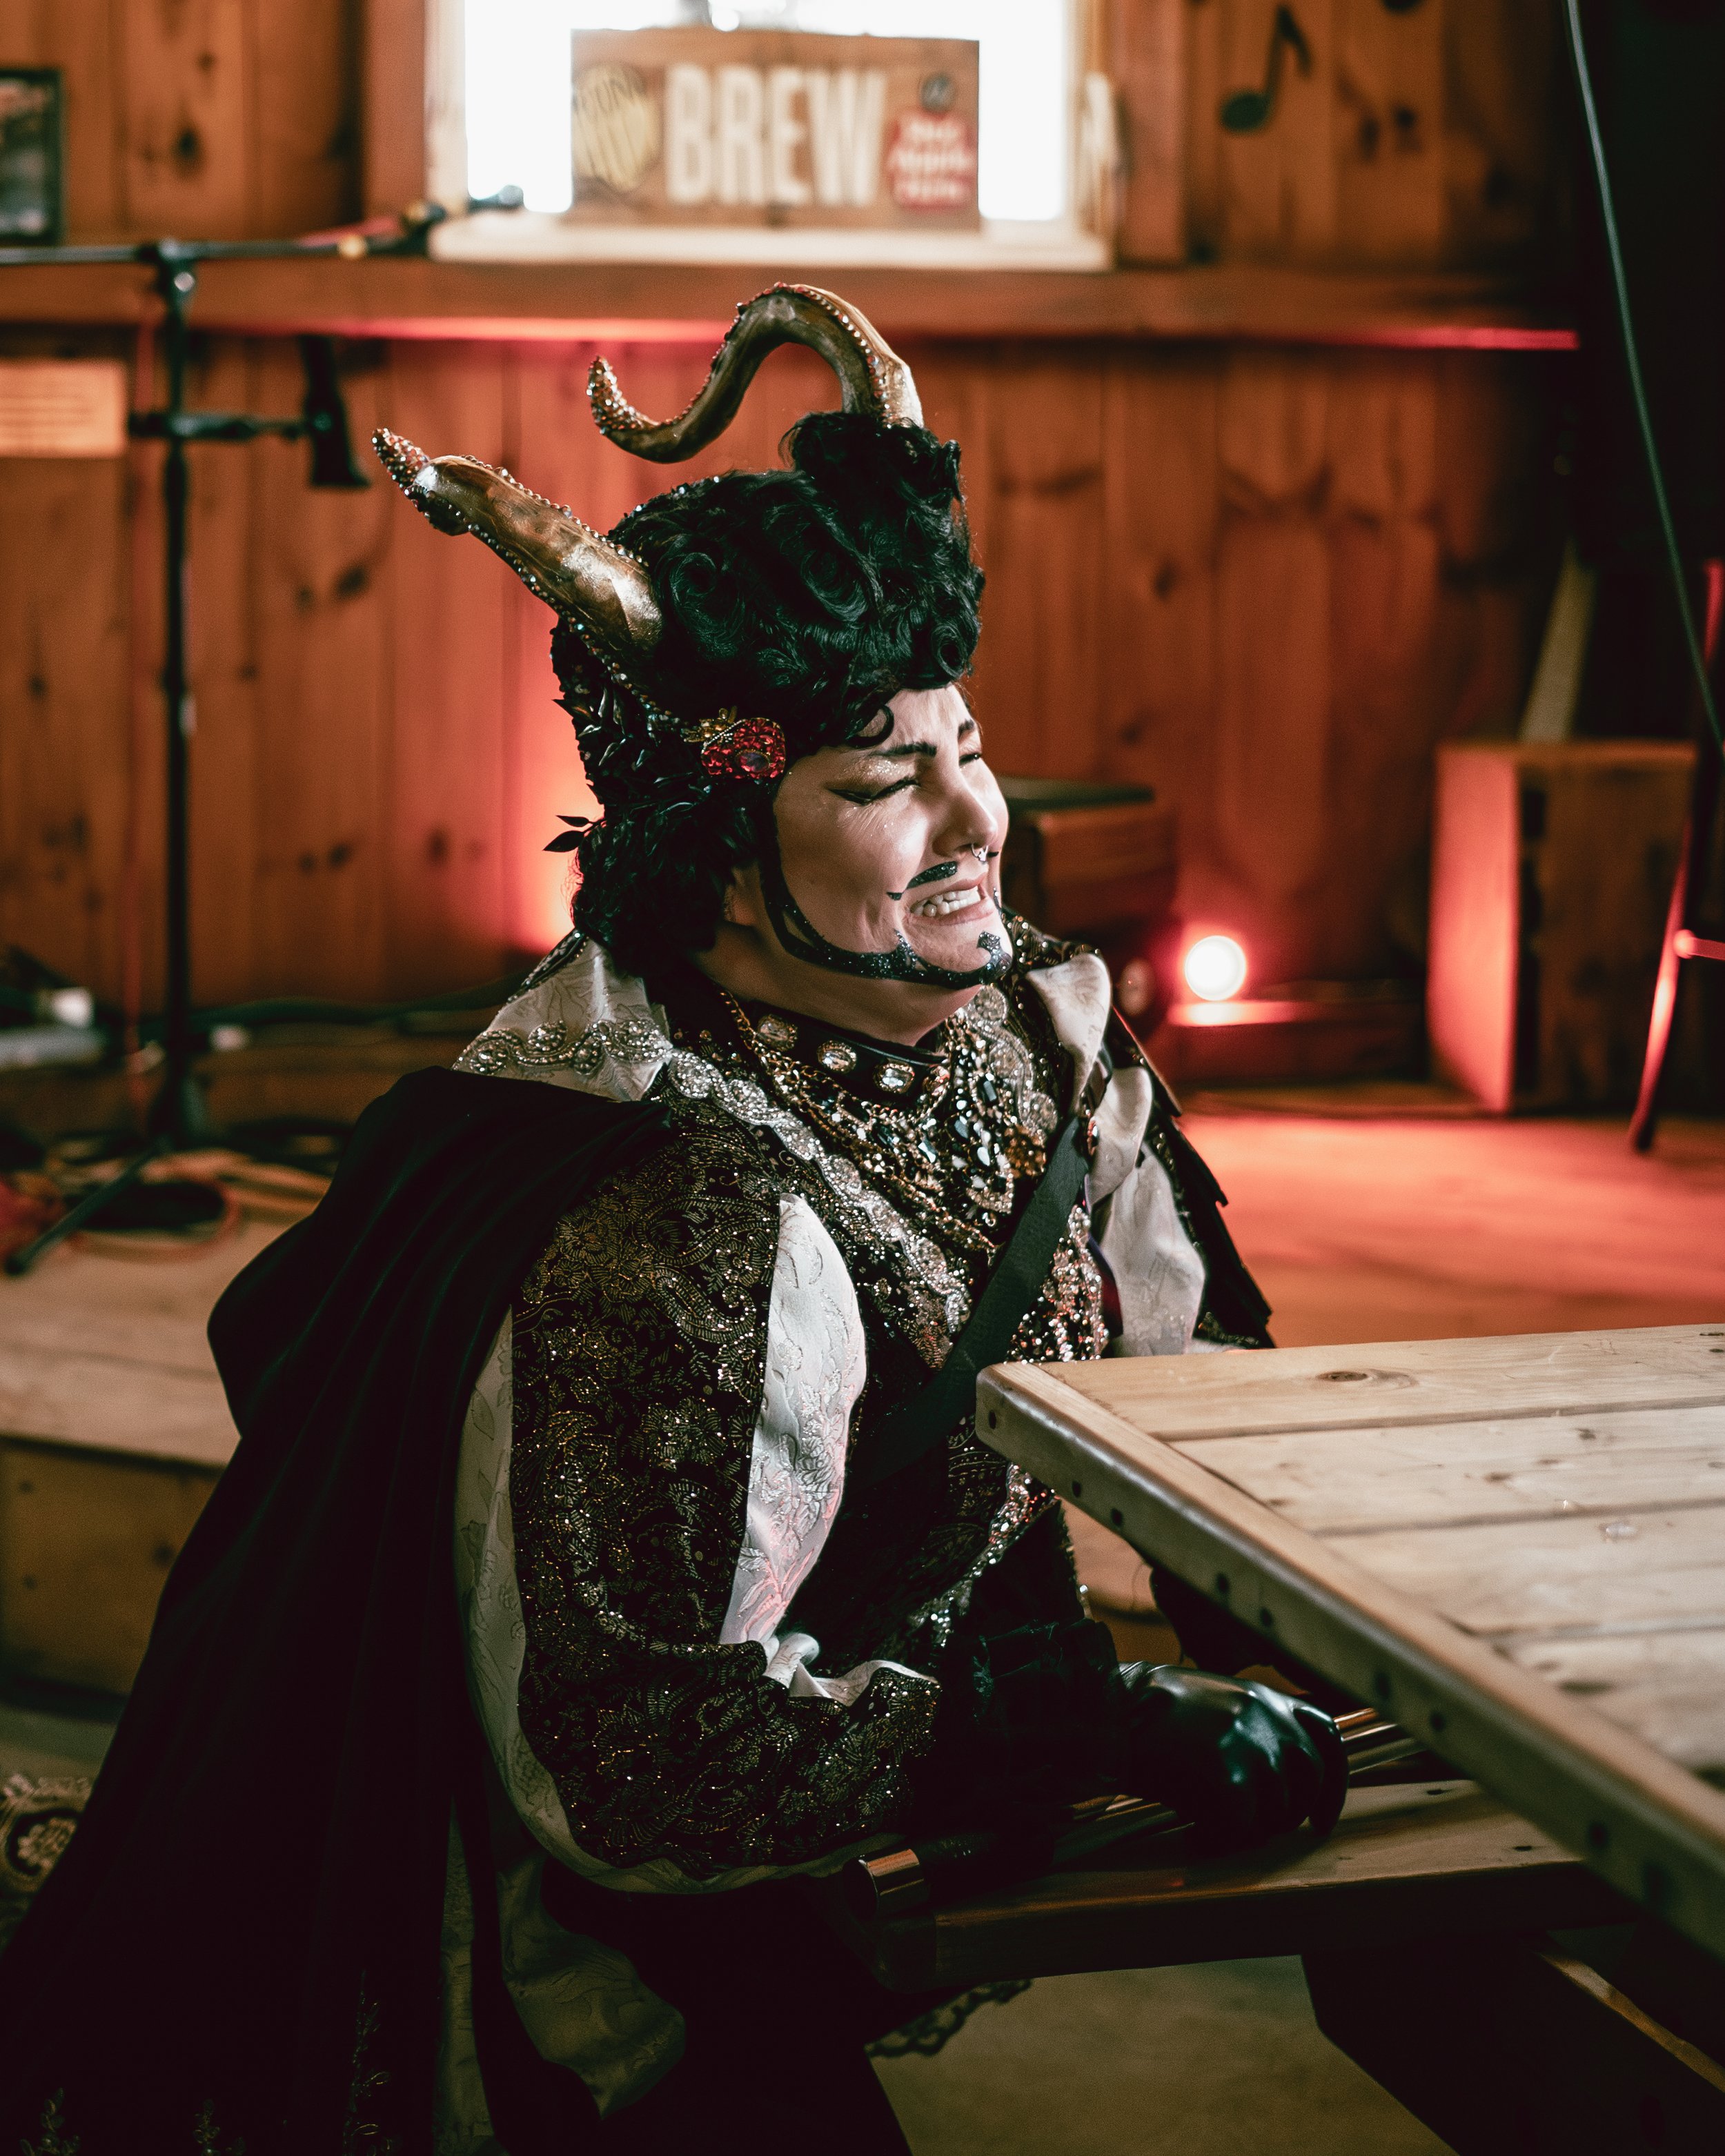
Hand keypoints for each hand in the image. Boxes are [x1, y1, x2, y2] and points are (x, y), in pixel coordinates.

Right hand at [1118, 1664, 1345, 1851]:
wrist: (1107, 1710)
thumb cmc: (1150, 1712)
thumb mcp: (1214, 1703)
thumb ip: (1252, 1726)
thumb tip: (1276, 1776)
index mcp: (1264, 1698)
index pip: (1327, 1736)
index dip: (1334, 1783)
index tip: (1321, 1817)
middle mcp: (1266, 1717)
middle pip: (1308, 1780)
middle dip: (1287, 1814)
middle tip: (1254, 1829)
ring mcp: (1249, 1745)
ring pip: (1275, 1811)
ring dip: (1247, 1830)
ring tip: (1210, 1827)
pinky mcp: (1227, 1775)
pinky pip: (1240, 1828)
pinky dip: (1219, 1840)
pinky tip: (1196, 1837)